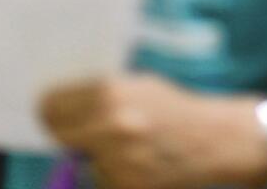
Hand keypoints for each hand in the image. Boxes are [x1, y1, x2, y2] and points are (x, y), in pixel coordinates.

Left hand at [40, 75, 266, 188]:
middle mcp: (111, 126)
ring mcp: (119, 159)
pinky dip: (115, 175)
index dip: (49, 109)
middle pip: (59, 134)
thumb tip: (56, 106)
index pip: (50, 106)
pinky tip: (140, 164)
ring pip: (82, 160)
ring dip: (96, 156)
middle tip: (84, 132)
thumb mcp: (139, 87)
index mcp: (111, 94)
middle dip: (69, 133)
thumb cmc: (176, 109)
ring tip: (129, 147)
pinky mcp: (129, 186)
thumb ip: (100, 96)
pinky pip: (104, 179)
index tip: (49, 112)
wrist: (218, 140)